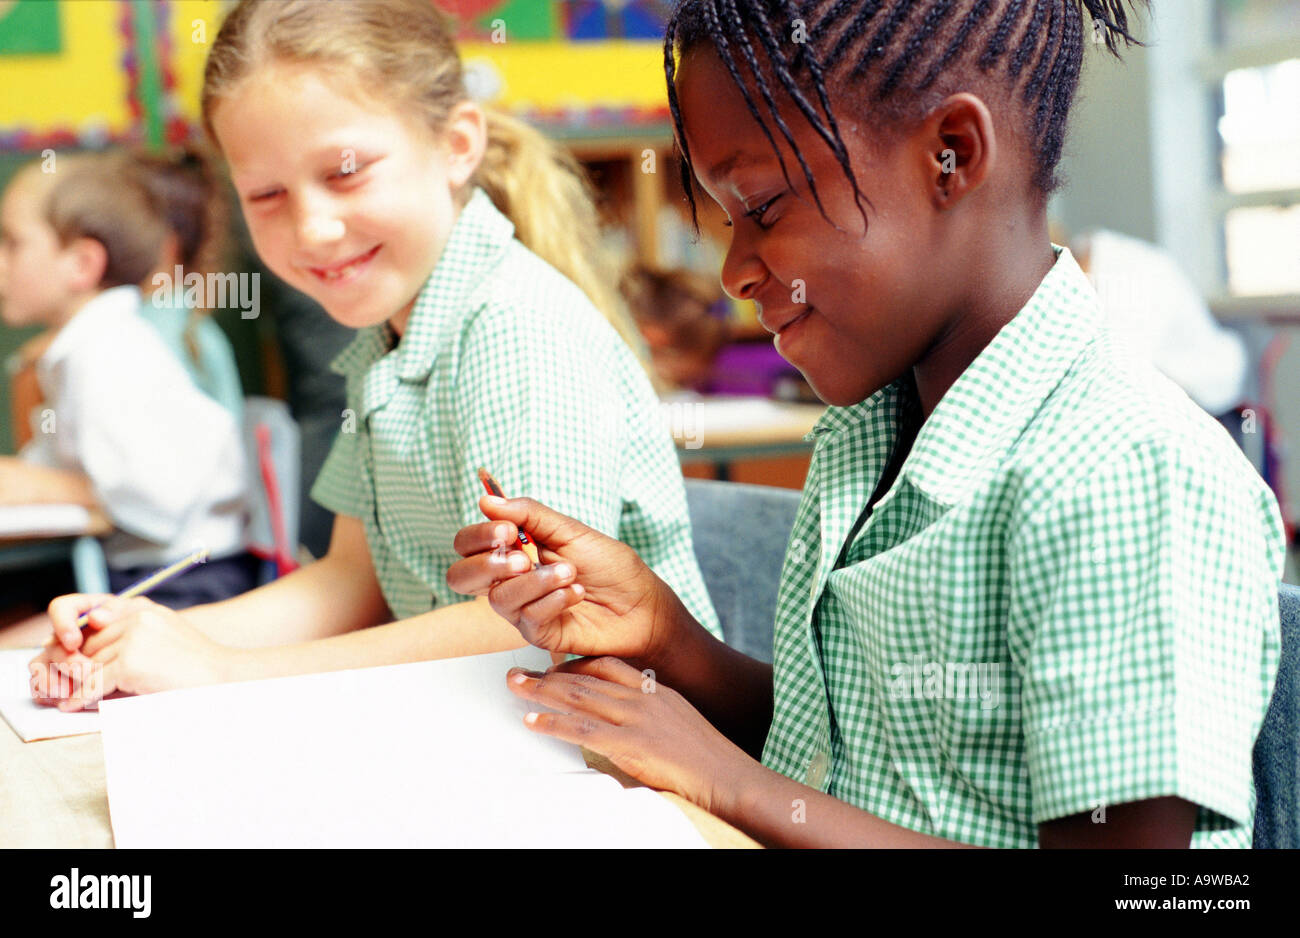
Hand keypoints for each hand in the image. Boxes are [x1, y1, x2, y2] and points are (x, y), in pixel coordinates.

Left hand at [29, 593, 236, 709]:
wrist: (223, 679)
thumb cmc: (197, 666)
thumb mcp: (164, 639)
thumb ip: (133, 633)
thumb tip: (93, 629)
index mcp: (145, 609)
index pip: (99, 624)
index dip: (83, 646)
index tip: (72, 661)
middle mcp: (138, 617)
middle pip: (91, 645)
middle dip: (80, 667)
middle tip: (63, 684)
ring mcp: (133, 639)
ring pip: (91, 664)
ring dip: (81, 684)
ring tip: (70, 698)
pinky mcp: (130, 663)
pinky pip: (95, 683)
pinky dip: (81, 697)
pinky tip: (72, 705)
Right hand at [446, 495, 698, 662]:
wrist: (643, 603)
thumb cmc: (611, 567)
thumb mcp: (571, 531)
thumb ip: (529, 515)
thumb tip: (487, 499)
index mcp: (513, 551)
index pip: (468, 545)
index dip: (477, 537)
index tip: (507, 530)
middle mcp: (511, 581)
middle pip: (460, 578)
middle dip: (487, 564)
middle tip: (523, 557)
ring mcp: (522, 609)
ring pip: (499, 598)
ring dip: (536, 581)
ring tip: (570, 573)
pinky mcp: (539, 634)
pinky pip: (527, 618)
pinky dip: (552, 601)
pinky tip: (576, 593)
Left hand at [507, 656, 756, 816]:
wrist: (729, 778)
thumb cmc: (709, 760)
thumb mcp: (679, 726)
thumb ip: (651, 719)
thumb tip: (625, 726)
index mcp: (657, 691)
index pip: (608, 665)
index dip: (575, 664)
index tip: (552, 666)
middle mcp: (644, 697)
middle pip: (585, 678)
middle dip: (547, 674)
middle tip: (518, 672)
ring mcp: (637, 718)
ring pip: (579, 697)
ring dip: (541, 691)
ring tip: (515, 687)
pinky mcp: (632, 744)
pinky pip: (584, 730)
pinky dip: (554, 723)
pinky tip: (533, 721)